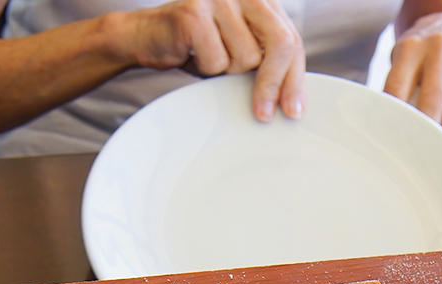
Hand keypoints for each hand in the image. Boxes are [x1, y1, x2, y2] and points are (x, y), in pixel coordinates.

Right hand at [120, 0, 304, 120]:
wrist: (146, 36)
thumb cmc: (197, 45)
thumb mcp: (241, 49)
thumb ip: (268, 60)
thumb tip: (294, 99)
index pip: (292, 40)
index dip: (295, 78)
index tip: (292, 110)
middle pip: (280, 44)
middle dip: (274, 84)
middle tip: (264, 114)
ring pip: (246, 58)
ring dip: (227, 72)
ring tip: (210, 59)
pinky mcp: (194, 11)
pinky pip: (216, 60)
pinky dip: (205, 69)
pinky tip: (193, 54)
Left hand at [384, 12, 441, 155]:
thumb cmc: (422, 49)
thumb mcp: (404, 58)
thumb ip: (400, 87)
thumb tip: (393, 128)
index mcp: (412, 47)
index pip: (400, 87)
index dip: (397, 117)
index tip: (395, 143)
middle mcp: (440, 50)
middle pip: (433, 97)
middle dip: (429, 130)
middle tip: (422, 157)